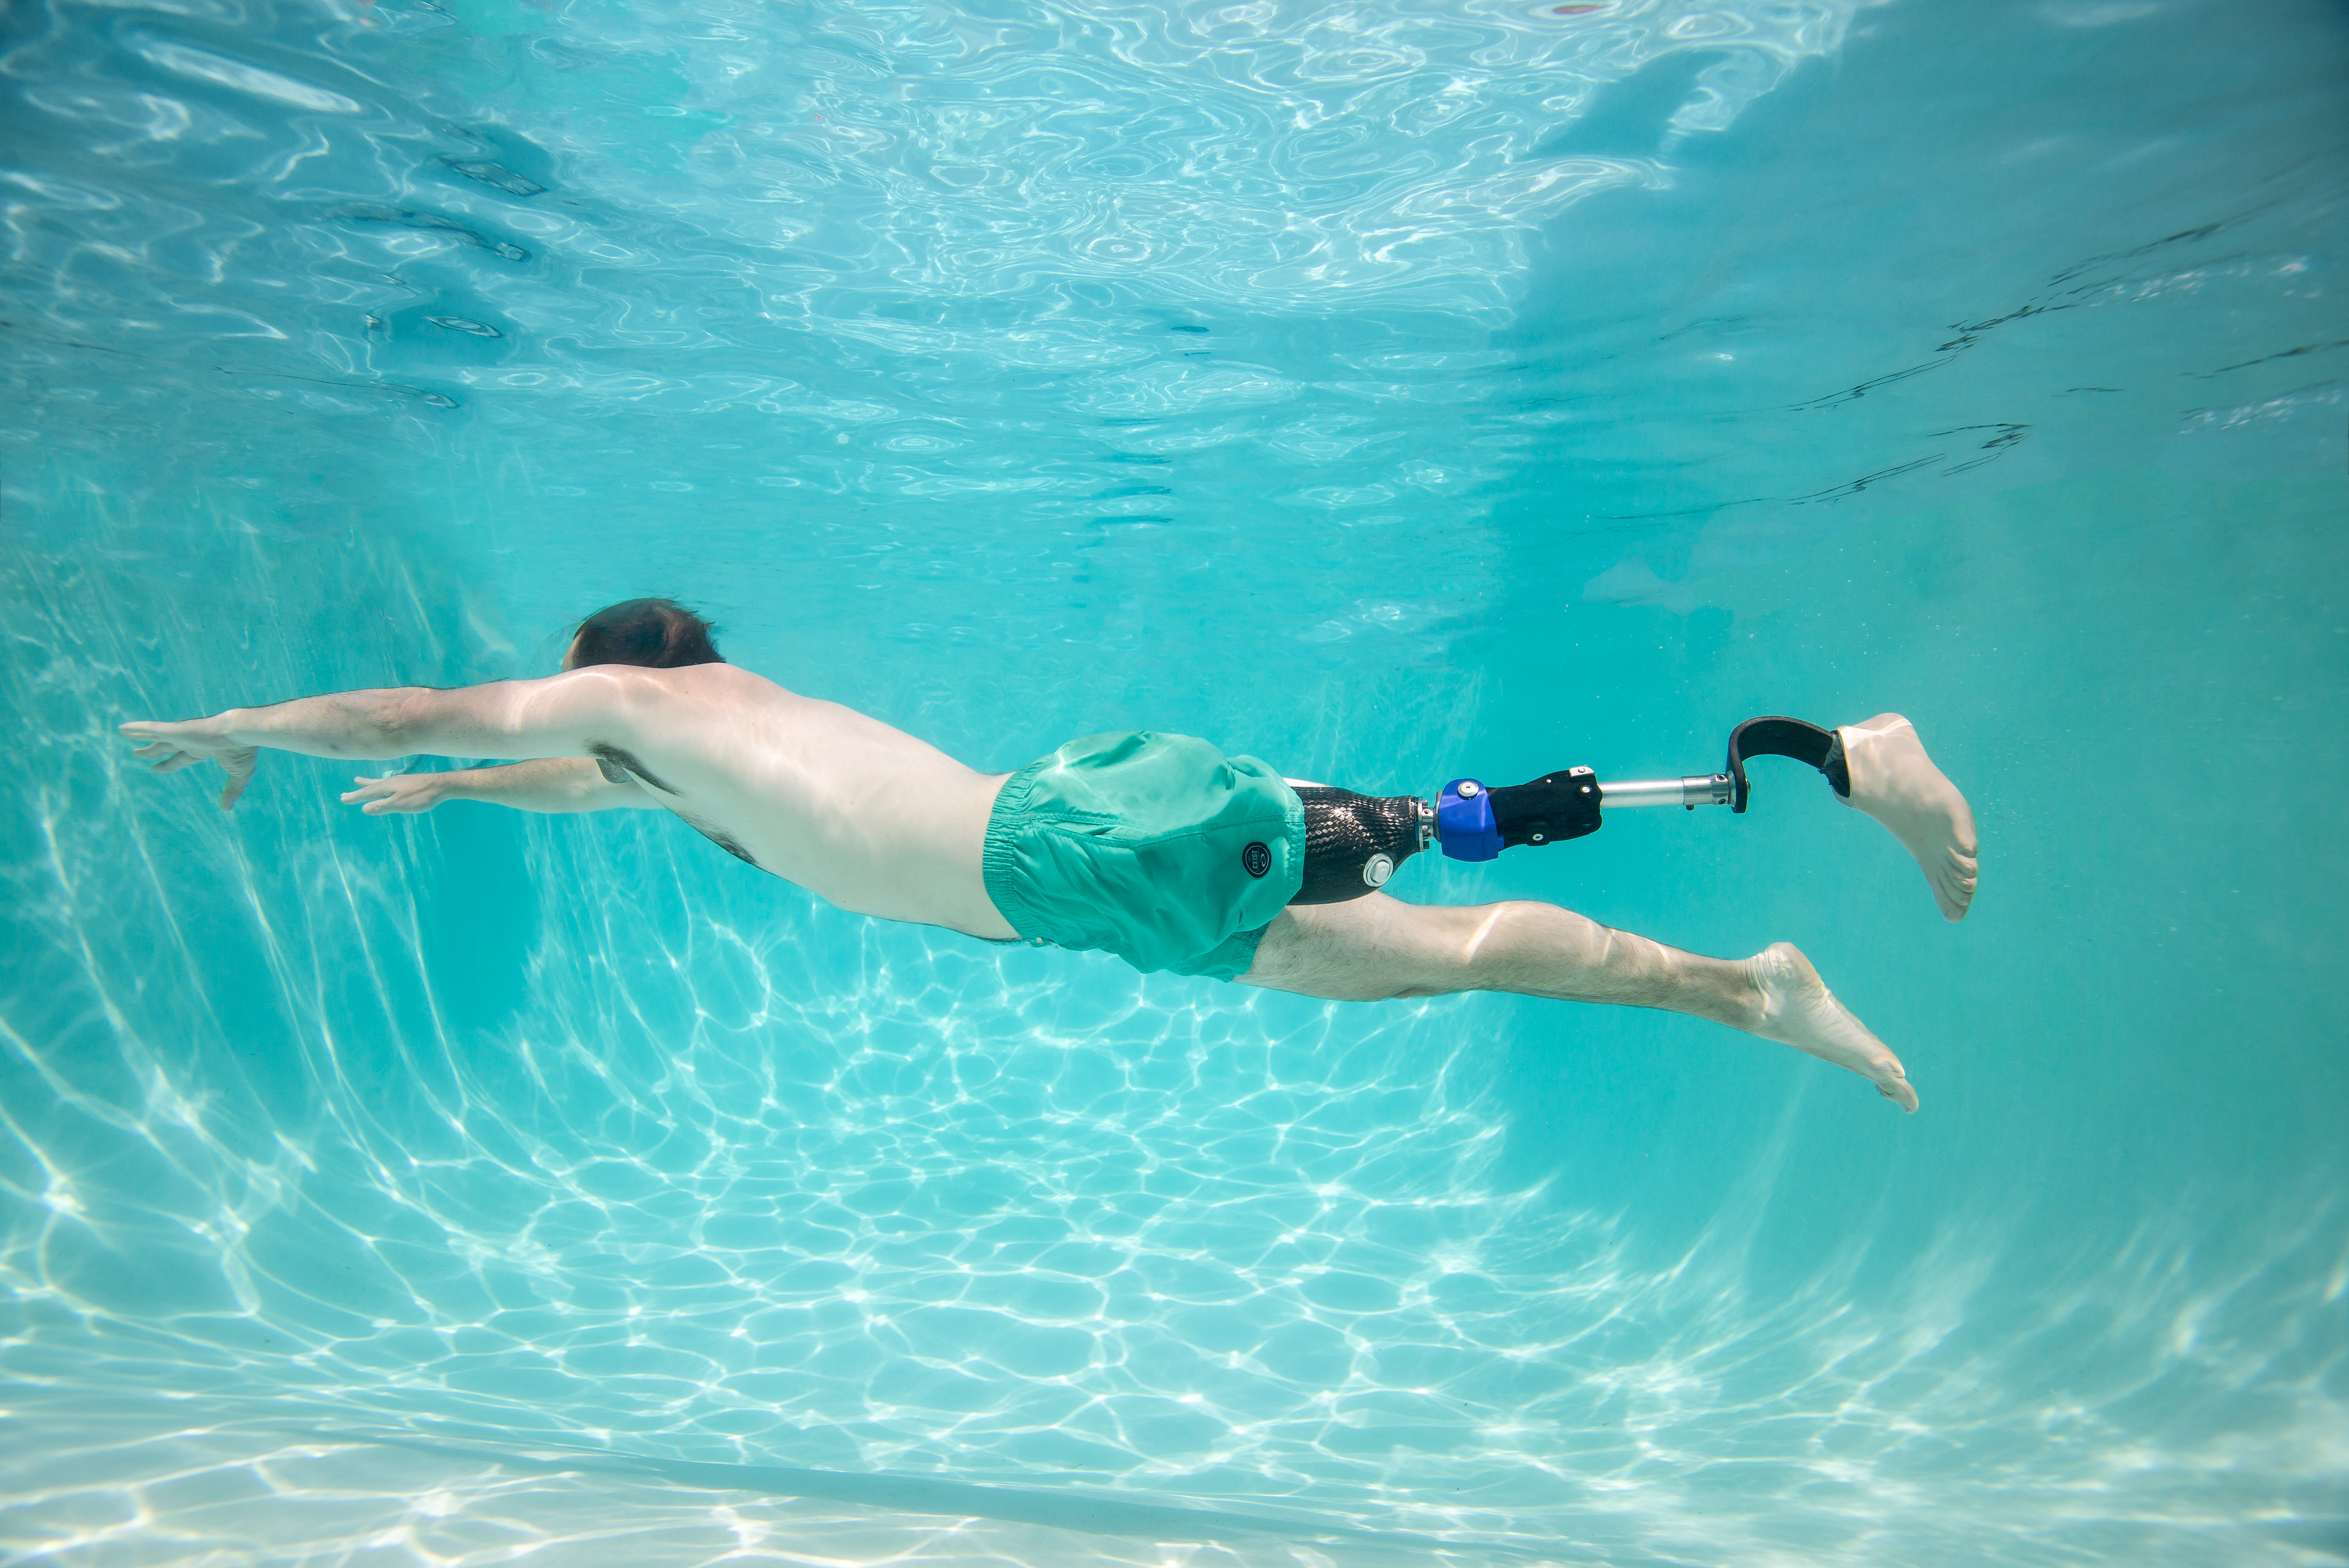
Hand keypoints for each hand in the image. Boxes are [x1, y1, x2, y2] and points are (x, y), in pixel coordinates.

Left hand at [120, 717, 259, 809]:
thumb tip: (227, 809)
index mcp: (203, 749)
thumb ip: (232, 791)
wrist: (242, 732)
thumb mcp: (240, 774)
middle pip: (164, 746)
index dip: (168, 764)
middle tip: (136, 753)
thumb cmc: (244, 750)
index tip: (156, 768)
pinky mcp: (175, 729)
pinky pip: (150, 729)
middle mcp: (189, 740)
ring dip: (138, 735)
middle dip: (151, 750)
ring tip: (122, 732)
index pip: (181, 758)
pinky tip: (122, 729)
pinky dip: (136, 728)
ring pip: (154, 735)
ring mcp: (181, 734)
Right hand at [341, 773, 448, 814]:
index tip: (342, 799)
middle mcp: (390, 781)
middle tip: (343, 793)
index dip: (354, 797)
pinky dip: (380, 783)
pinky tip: (385, 784)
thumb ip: (381, 806)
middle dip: (357, 790)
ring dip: (367, 783)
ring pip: (379, 782)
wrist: (442, 785)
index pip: (366, 793)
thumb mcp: (399, 804)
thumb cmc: (421, 796)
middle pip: (370, 786)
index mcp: (386, 787)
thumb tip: (364, 808)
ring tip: (358, 780)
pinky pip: (388, 783)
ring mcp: (400, 781)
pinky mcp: (408, 782)